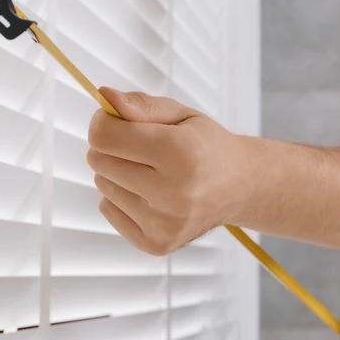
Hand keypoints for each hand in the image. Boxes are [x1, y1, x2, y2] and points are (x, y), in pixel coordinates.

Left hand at [87, 88, 246, 254]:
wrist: (241, 187)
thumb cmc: (207, 147)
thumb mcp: (181, 114)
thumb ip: (141, 105)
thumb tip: (105, 97)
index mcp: (180, 152)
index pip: (104, 137)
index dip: (104, 122)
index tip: (116, 121)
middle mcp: (173, 192)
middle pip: (99, 161)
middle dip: (113, 148)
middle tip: (142, 149)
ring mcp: (164, 222)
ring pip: (103, 186)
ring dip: (119, 175)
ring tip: (152, 172)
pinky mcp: (157, 242)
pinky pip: (108, 210)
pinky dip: (122, 199)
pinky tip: (150, 194)